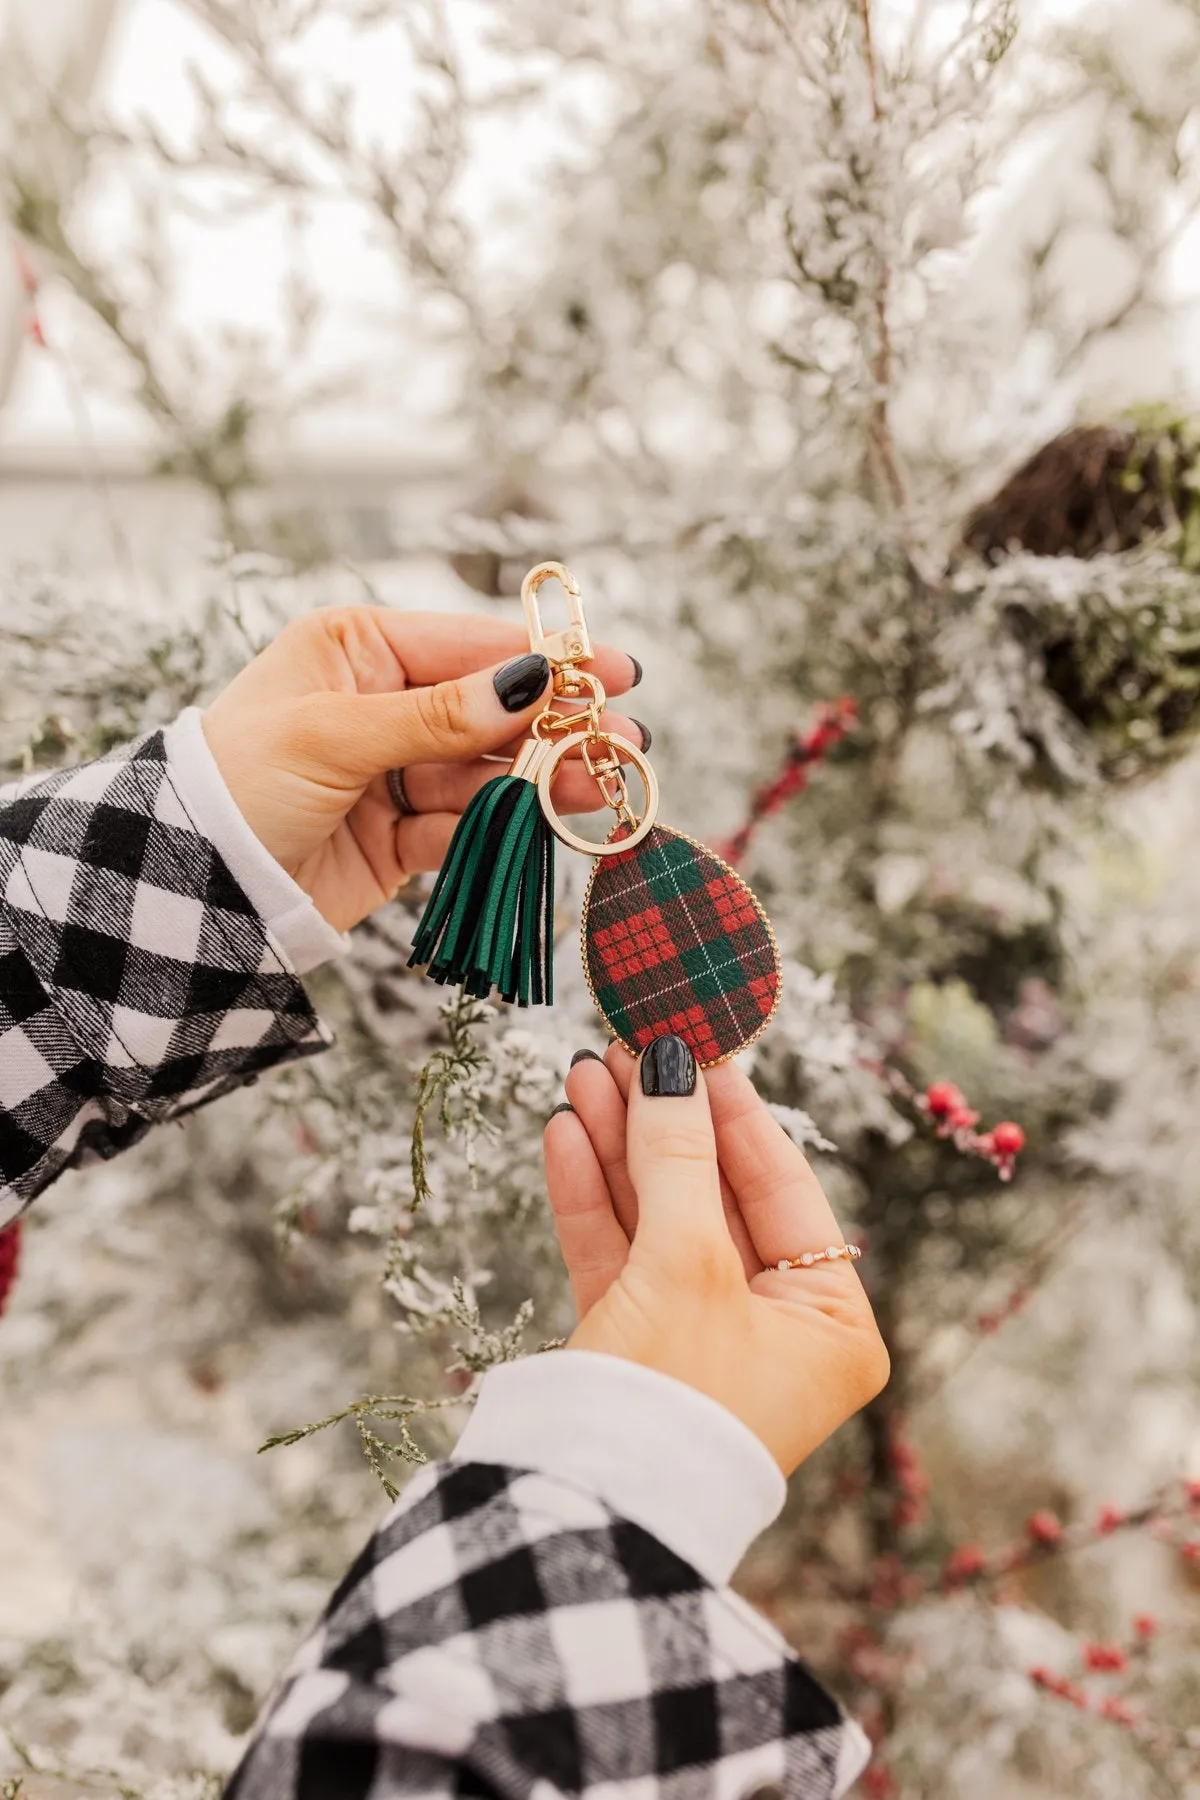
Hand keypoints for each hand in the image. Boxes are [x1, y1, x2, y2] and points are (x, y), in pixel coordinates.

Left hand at [202, 607, 642, 932]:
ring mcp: (394, 771)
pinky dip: (505, 826)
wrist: (195, 887)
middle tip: (623, 739)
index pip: (468, 645)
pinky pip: (466, 824)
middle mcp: (382, 703)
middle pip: (490, 710)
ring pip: (488, 771)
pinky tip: (549, 824)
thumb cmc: (239, 782)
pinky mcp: (400, 836)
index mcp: (357, 650)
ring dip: (542, 780)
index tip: (613, 670)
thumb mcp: (334, 734)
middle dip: (555, 726)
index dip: (543, 659)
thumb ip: (437, 716)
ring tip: (598, 788)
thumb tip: (527, 680)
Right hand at [543, 1039, 888, 1475]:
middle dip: (662, 1122)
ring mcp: (701, 1340)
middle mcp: (774, 1332)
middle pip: (714, 1197)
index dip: (735, 1110)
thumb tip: (672, 1061)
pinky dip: (591, 1198)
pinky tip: (566, 1134)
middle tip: (626, 1048)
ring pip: (658, 1220)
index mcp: (831, 1325)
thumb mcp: (686, 1264)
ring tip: (584, 1074)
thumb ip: (676, 1156)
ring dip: (618, 1148)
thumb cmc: (672, 1400)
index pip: (784, 1187)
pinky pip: (619, 1256)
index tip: (698, 1039)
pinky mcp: (635, 1350)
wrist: (584, 1517)